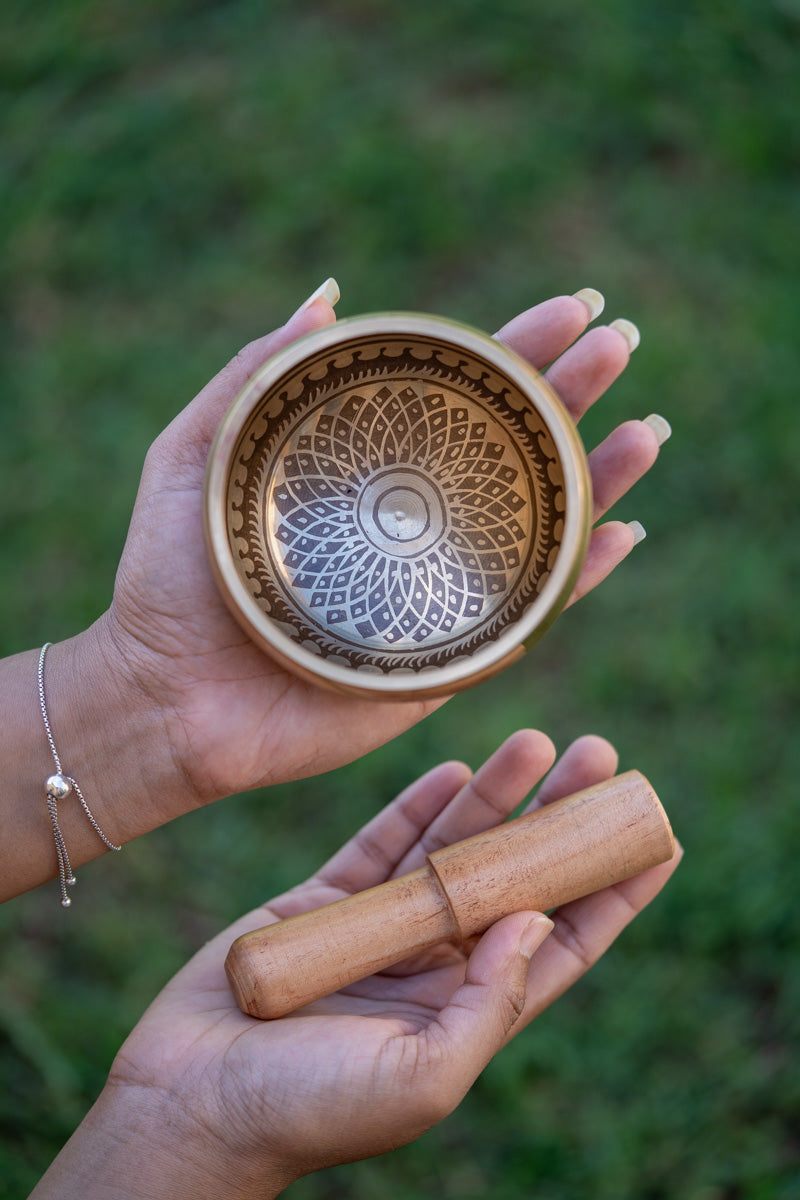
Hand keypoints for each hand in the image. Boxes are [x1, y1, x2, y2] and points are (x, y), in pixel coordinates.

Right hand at [36, 733, 679, 1198]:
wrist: (188, 1099)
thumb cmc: (305, 1111)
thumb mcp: (418, 1077)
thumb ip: (486, 1005)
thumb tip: (537, 921)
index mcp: (468, 1009)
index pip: (561, 938)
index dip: (611, 889)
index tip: (656, 835)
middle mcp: (434, 963)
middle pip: (514, 873)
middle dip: (559, 815)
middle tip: (599, 753)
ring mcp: (381, 928)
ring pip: (453, 845)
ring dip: (496, 794)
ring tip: (537, 740)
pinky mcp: (326, 900)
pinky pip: (383, 842)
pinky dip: (417, 804)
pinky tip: (456, 768)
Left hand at [98, 286, 665, 815]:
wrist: (162, 696)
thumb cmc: (167, 580)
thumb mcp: (193, 454)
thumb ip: (253, 374)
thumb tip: (330, 294)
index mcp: (363, 475)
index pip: (456, 400)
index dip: (515, 352)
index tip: (572, 307)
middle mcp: (412, 527)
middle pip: (511, 454)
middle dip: (571, 398)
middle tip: (622, 346)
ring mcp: (436, 594)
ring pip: (537, 530)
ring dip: (598, 480)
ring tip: (646, 430)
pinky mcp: (445, 663)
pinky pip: (528, 621)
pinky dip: (579, 582)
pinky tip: (623, 535)